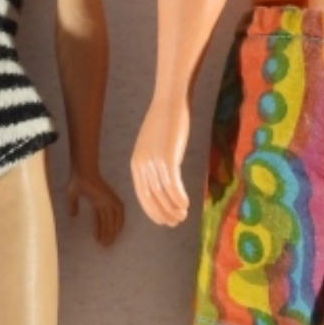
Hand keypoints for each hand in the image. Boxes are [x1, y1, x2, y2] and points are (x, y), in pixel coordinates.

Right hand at [66, 170, 125, 245]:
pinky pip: (118, 213)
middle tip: (106, 245)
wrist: (82, 173)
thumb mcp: (72, 196)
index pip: (100, 218)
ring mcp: (110, 199)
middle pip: (109, 221)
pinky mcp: (112, 198)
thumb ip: (73, 206)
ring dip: (113, 230)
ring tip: (109, 242)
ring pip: (114, 219)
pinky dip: (118, 223)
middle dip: (108, 233)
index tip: (98, 239)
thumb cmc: (77, 181)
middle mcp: (106, 201)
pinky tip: (115, 232)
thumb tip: (72, 216)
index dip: (99, 229)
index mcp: (97, 200)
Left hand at [131, 100, 190, 226]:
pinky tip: (186, 204)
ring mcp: (154, 161)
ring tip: (183, 215)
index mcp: (136, 163)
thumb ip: (154, 163)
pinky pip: (172, 184)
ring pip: (162, 193)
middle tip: (175, 222)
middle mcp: (142, 164)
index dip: (153, 211)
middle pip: (151, 197)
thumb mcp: (154, 146)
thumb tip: (163, 180)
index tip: (163, 220)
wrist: (170, 102)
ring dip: (173, 208)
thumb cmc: (165, 123)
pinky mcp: (167, 157)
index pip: (142, 195)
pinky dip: (178, 197)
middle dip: (163, 213)